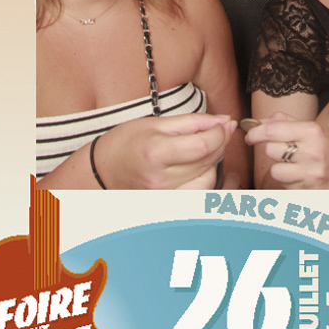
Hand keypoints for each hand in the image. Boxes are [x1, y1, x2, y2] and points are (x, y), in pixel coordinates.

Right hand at [96, 113, 235, 189]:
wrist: (103, 171)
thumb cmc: (127, 142)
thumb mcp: (157, 123)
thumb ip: (194, 122)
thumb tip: (225, 121)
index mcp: (156, 153)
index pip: (203, 145)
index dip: (220, 133)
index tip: (224, 123)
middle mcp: (160, 180)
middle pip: (208, 162)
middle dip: (220, 144)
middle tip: (218, 130)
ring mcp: (162, 197)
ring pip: (208, 181)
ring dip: (213, 163)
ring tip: (203, 148)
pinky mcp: (166, 207)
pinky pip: (198, 195)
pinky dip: (204, 179)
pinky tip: (197, 167)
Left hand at [245, 116, 328, 188]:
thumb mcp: (314, 129)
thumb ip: (287, 122)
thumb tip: (261, 122)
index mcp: (313, 132)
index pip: (273, 130)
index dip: (256, 132)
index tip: (250, 135)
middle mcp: (312, 153)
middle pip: (271, 150)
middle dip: (272, 150)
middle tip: (281, 150)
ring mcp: (311, 175)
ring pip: (275, 171)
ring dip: (279, 169)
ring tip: (292, 165)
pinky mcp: (308, 192)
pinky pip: (285, 187)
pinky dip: (288, 182)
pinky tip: (299, 177)